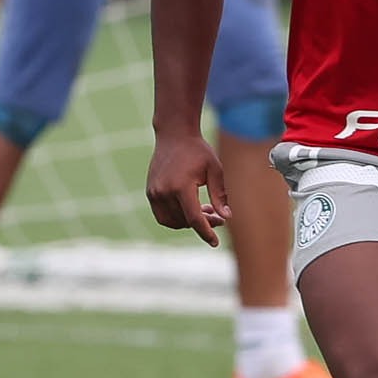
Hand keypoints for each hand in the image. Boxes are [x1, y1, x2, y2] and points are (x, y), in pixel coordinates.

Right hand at [146, 132, 230, 246]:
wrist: (174, 135)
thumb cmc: (198, 151)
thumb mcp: (214, 170)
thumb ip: (220, 195)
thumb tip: (227, 217)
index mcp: (181, 186)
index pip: (194, 218)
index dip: (206, 232)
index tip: (215, 242)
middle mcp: (164, 191)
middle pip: (185, 220)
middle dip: (203, 223)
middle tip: (218, 217)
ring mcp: (154, 193)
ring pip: (173, 221)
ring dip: (189, 221)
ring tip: (205, 209)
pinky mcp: (150, 192)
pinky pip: (163, 216)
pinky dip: (176, 218)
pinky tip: (191, 208)